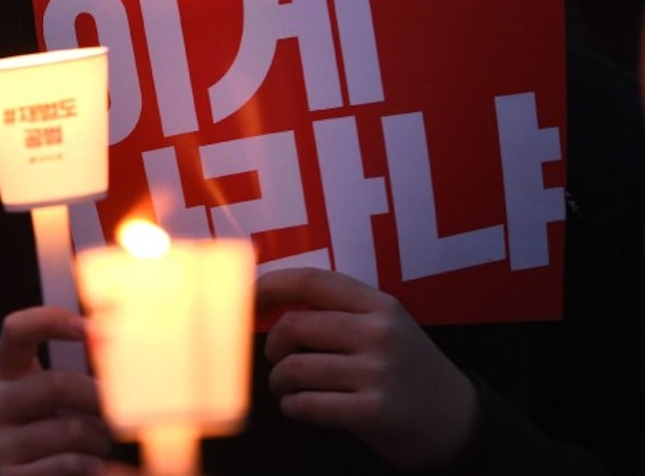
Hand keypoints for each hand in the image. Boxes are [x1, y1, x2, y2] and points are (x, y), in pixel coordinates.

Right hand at [0, 306, 110, 473]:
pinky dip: (92, 464)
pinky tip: (88, 464)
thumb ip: (79, 362)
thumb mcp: (55, 393)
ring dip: (100, 438)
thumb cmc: (51, 427)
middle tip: (121, 408)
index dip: (52, 320)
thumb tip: (111, 334)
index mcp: (4, 372)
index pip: (16, 329)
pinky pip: (71, 463)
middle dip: (99, 396)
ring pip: (72, 430)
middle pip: (57, 383)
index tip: (91, 328)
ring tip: (98, 443)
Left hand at [256, 268, 477, 470]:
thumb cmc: (409, 371)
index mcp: (379, 306)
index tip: (245, 297)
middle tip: (277, 359)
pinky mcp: (372, 412)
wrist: (459, 423)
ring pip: (294, 368)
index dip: (269, 286)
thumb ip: (341, 312)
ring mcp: (377, 373)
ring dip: (279, 382)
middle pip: (293, 326)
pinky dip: (292, 407)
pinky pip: (306, 404)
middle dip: (273, 346)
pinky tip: (299, 407)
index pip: (311, 281)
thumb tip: (273, 303)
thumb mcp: (388, 327)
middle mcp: (378, 333)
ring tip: (287, 387)